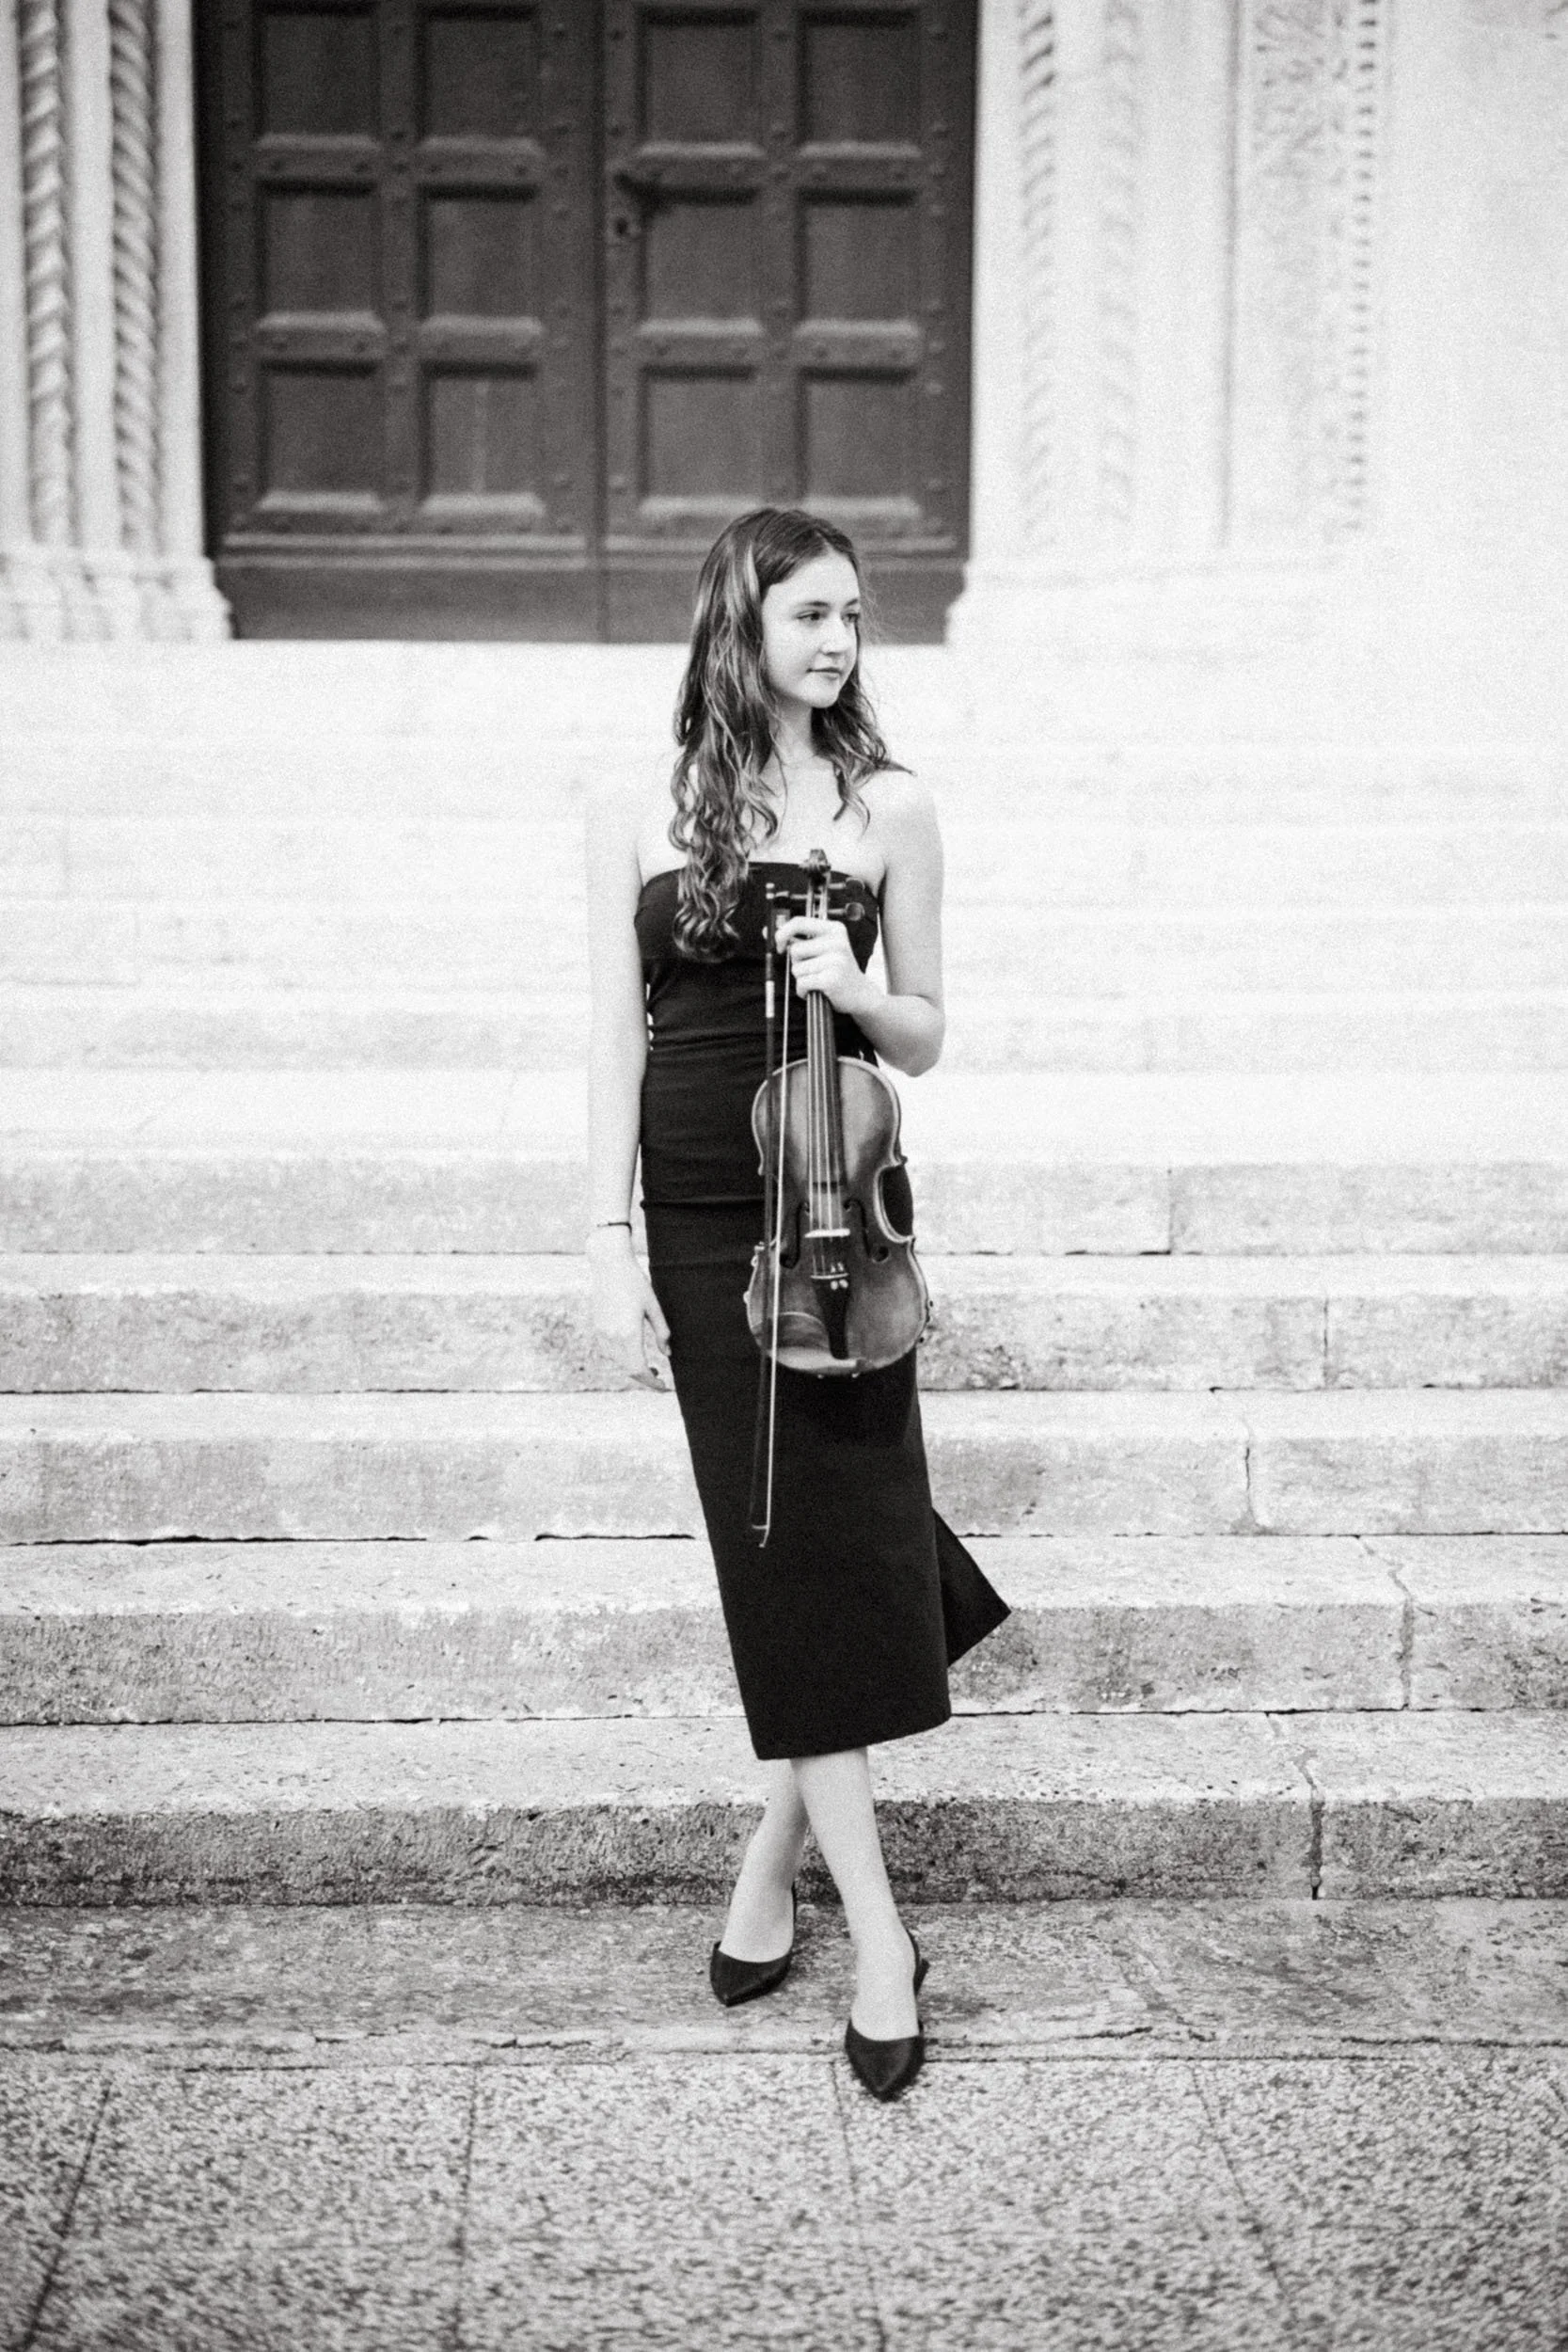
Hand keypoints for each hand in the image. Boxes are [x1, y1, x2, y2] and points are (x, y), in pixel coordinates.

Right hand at [586, 1230, 671, 1390]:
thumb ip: (662, 1332)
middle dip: (645, 1379)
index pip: (639, 1370)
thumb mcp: (653, 1307)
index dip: (652, 1383)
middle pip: (628, 1370)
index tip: (664, 1387)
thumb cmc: (635, 1282)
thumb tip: (668, 1354)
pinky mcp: (597, 1328)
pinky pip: (609, 1353)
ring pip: (618, 1363)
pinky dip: (622, 1359)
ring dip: (633, 1369)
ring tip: (649, 1367)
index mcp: (628, 1334)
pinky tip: (633, 1353)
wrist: (608, 1265)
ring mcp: (602, 1333)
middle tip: (660, 1378)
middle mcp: (612, 1337)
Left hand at [777, 915, 872, 1016]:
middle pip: (795, 950)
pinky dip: (804, 990)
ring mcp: (836, 960)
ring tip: (818, 979)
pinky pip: (802, 983)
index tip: (779, 945)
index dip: (782, 933)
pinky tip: (817, 990)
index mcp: (834, 929)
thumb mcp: (822, 948)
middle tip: (814, 969)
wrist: (860, 994)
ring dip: (801, 978)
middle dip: (797, 964)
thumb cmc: (837, 970)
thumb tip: (768, 931)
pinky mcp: (831, 978)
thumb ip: (797, 939)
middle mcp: (837, 942)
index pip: (799, 922)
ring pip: (796, 969)